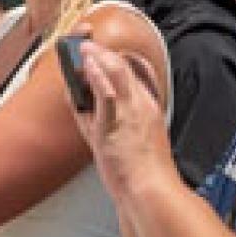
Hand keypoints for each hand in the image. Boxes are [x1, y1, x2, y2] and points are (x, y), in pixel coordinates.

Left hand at [70, 40, 177, 203]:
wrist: (151, 192)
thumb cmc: (144, 171)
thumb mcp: (139, 137)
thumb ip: (120, 119)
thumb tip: (96, 108)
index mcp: (149, 107)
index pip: (141, 70)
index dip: (122, 55)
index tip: (106, 52)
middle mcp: (142, 105)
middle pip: (126, 65)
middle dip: (104, 51)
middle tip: (86, 45)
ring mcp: (130, 113)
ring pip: (117, 72)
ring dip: (97, 56)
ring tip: (83, 48)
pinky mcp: (115, 125)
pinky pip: (107, 94)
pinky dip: (96, 76)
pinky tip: (88, 67)